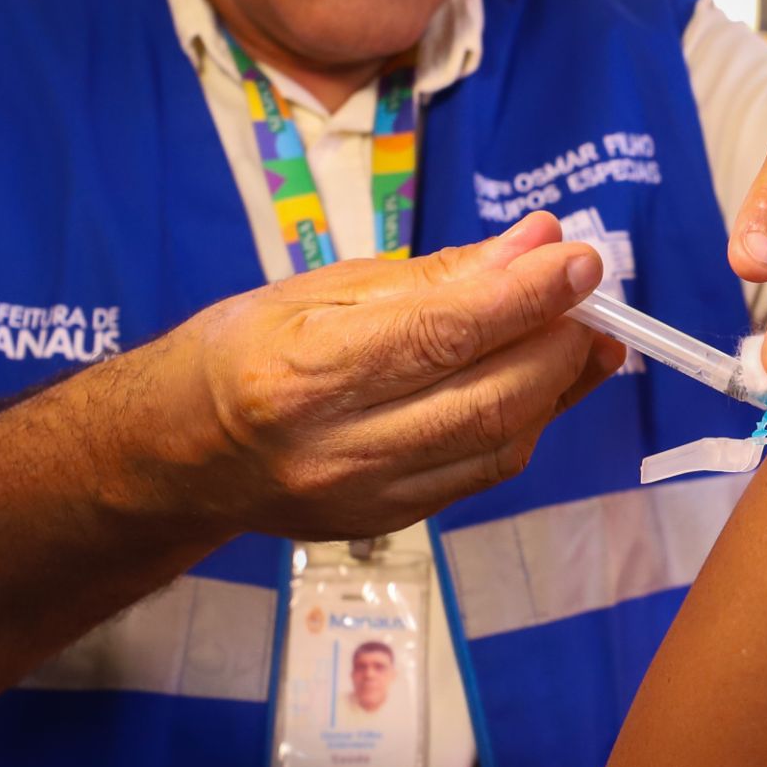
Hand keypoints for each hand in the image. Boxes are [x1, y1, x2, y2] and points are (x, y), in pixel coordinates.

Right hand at [137, 210, 622, 539]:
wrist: (178, 453)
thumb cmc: (244, 349)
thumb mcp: (322, 289)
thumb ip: (436, 274)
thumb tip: (537, 243)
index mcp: (303, 371)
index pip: (440, 334)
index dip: (525, 297)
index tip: (582, 260)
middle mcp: (335, 446)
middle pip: (484, 400)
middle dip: (555, 344)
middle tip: (589, 297)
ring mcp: (364, 496)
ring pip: (496, 445)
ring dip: (556, 388)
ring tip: (581, 337)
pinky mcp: (388, 523)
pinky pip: (482, 473)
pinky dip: (524, 424)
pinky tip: (539, 384)